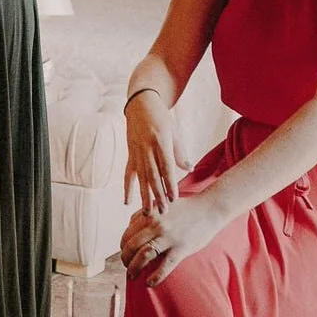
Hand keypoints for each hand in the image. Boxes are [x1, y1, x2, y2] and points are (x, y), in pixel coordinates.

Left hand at [119, 193, 225, 286]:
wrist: (209, 209)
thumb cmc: (185, 209)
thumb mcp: (161, 206)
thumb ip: (146, 215)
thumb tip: (130, 226)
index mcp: (150, 215)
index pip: (128, 233)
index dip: (123, 246)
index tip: (125, 253)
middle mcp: (156, 225)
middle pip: (131, 245)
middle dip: (125, 259)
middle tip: (126, 266)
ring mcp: (168, 237)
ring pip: (143, 255)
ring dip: (134, 268)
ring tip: (132, 276)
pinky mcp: (181, 248)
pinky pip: (165, 266)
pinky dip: (155, 277)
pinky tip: (149, 283)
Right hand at [123, 92, 189, 212]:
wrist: (141, 104)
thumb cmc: (161, 117)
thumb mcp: (174, 131)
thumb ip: (180, 152)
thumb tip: (189, 168)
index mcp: (160, 142)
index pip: (166, 167)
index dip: (169, 184)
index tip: (173, 198)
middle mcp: (147, 148)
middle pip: (153, 176)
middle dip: (158, 195)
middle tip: (163, 211)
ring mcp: (136, 152)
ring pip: (141, 178)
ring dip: (144, 196)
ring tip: (148, 212)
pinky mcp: (130, 154)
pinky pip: (128, 174)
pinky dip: (128, 188)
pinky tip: (127, 201)